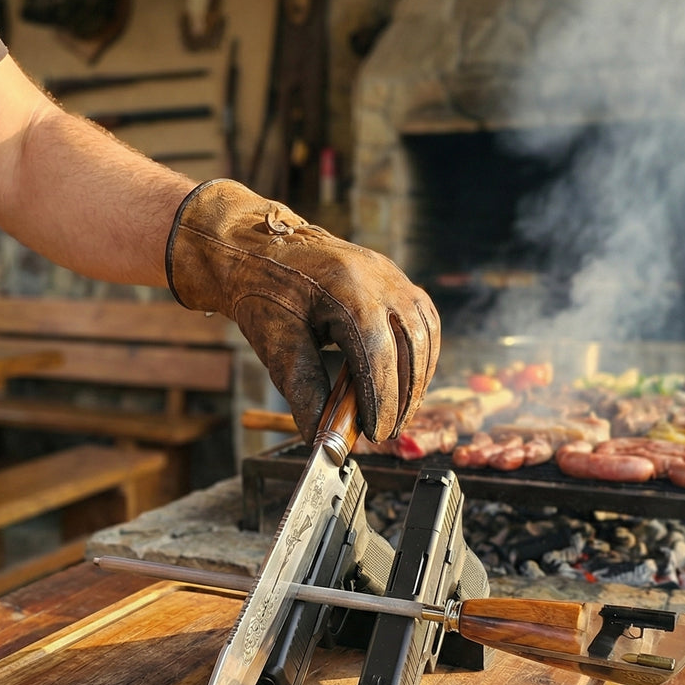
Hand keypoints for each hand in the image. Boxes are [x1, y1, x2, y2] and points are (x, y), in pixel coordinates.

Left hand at [165, 179, 439, 442]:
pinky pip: (423, 321)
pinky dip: (420, 357)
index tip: (375, 434)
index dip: (382, 400)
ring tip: (396, 414)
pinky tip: (406, 382)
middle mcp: (379, 278)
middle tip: (386, 432)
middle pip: (410, 348)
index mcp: (347, 289)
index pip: (378, 354)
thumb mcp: (275, 342)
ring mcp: (392, 276)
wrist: (260, 247)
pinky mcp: (395, 280)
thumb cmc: (263, 289)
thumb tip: (321, 438)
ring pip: (424, 335)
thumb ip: (303, 390)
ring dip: (416, 381)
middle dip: (402, 398)